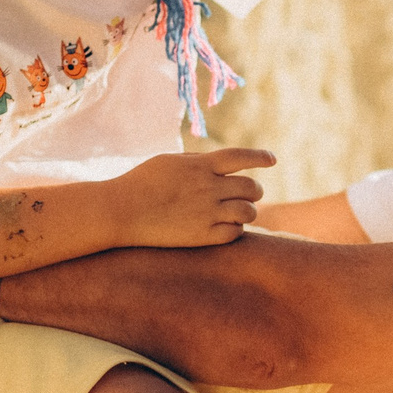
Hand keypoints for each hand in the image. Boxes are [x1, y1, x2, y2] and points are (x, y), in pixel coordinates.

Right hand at [116, 146, 275, 246]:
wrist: (120, 210)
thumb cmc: (140, 183)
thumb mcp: (170, 162)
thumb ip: (198, 163)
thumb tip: (220, 165)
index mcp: (201, 166)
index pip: (242, 157)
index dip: (260, 157)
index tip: (272, 160)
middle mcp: (209, 187)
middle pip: (252, 187)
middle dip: (253, 191)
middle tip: (247, 196)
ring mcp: (207, 212)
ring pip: (249, 212)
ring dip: (247, 211)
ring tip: (237, 213)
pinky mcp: (203, 236)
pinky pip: (235, 233)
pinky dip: (235, 230)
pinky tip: (225, 228)